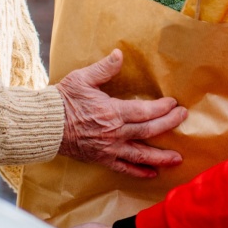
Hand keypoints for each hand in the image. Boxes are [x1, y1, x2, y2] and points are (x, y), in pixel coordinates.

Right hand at [56, 49, 186, 177]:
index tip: (174, 103)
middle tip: (183, 118)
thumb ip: (104, 68)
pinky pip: (124, 169)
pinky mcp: (102, 159)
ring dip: (161, 156)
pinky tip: (153, 174)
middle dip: (169, 124)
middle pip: (149, 131)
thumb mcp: (82, 79)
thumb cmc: (63, 100)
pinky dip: (139, 172)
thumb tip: (119, 54)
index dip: (162, 108)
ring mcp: (109, 149)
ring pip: (140, 154)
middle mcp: (114, 133)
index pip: (145, 111)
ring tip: (178, 158)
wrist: (45, 125)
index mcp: (112, 112)